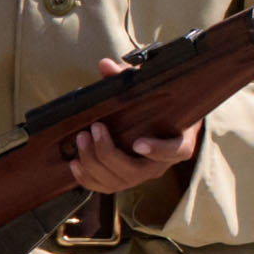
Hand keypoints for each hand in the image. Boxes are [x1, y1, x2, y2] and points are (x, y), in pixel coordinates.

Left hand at [55, 60, 201, 196]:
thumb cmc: (157, 105)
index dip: (157, 150)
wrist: (159, 124)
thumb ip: (128, 78)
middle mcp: (160, 165)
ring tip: (81, 139)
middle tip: (94, 128)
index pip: (174, 151)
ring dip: (94, 163)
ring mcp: (141, 175)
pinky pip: (105, 188)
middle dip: (109, 153)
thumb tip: (105, 66)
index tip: (138, 143)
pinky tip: (75, 163)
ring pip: (118, 182)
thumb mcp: (149, 89)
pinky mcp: (124, 180)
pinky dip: (88, 179)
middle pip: (136, 171)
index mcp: (178, 142)